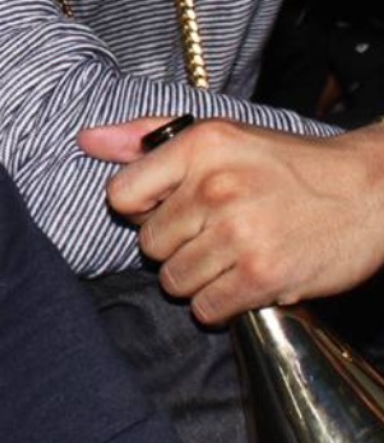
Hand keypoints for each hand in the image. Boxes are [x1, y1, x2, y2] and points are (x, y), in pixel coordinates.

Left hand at [78, 116, 383, 324]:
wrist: (369, 191)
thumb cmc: (285, 165)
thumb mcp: (217, 135)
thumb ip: (146, 138)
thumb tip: (86, 140)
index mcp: (198, 146)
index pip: (122, 195)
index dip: (138, 212)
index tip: (165, 211)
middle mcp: (214, 187)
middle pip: (149, 245)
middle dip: (173, 247)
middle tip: (207, 236)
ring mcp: (239, 233)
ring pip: (174, 280)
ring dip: (196, 279)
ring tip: (226, 259)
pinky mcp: (264, 274)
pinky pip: (207, 308)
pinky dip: (218, 304)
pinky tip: (240, 283)